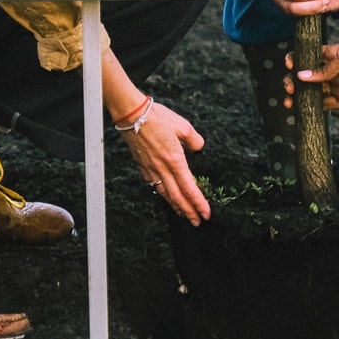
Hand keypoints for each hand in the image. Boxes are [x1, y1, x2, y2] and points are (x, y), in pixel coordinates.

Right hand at [118, 100, 210, 226]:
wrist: (132, 116)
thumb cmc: (156, 118)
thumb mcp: (182, 125)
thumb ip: (194, 139)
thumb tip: (199, 147)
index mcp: (175, 160)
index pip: (189, 188)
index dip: (198, 203)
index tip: (206, 213)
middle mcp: (162, 168)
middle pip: (177, 197)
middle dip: (188, 211)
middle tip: (197, 222)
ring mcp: (151, 169)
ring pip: (165, 194)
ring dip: (176, 206)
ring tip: (184, 215)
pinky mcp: (142, 166)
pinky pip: (155, 185)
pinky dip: (164, 195)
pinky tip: (167, 197)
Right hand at [284, 42, 338, 109]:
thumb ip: (326, 69)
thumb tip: (301, 75)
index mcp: (333, 54)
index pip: (308, 55)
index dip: (296, 60)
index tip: (289, 66)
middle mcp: (332, 70)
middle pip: (306, 75)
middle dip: (293, 81)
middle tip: (288, 89)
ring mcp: (337, 85)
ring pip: (312, 91)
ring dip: (299, 96)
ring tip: (289, 103)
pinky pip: (324, 104)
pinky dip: (312, 108)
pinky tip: (302, 111)